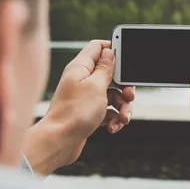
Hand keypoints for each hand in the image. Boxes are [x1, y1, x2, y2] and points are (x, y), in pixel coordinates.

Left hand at [25, 40, 134, 174]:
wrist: (60, 141)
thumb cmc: (75, 112)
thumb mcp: (96, 86)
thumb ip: (106, 68)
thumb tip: (110, 52)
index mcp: (81, 67)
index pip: (98, 47)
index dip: (114, 50)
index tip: (127, 61)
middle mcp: (82, 80)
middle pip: (111, 75)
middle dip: (124, 87)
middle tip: (129, 96)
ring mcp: (85, 98)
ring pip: (113, 96)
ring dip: (122, 107)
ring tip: (123, 118)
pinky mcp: (88, 113)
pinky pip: (108, 111)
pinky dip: (114, 118)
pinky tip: (114, 127)